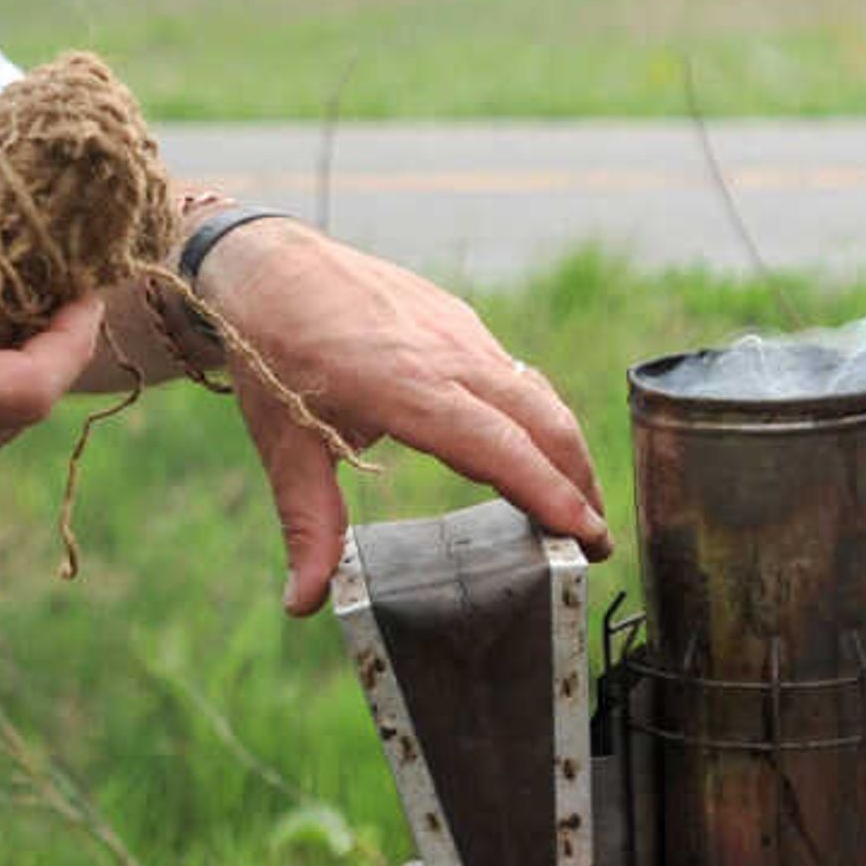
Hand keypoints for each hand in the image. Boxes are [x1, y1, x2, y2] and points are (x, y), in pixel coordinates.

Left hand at [197, 223, 609, 616]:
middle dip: (581, 482)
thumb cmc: (272, 351)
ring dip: (564, 449)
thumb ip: (308, 524)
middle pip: (543, 421)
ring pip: (536, 394)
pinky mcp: (459, 319)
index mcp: (407, 388)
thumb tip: (304, 602)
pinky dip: (537, 417)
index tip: (587, 535)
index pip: (500, 449)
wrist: (268, 263)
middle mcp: (448, 355)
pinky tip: (528, 451)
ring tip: (576, 505)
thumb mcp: (284, 446)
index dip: (550, 494)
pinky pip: (514, 372)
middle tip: (597, 541)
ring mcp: (460, 331)